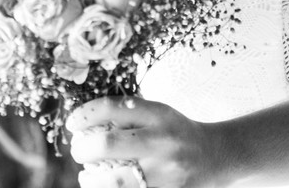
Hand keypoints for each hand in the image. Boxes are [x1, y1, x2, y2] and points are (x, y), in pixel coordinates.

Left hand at [67, 96, 227, 187]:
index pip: (112, 108)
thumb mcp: (158, 113)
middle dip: (83, 149)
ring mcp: (166, 173)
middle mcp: (163, 142)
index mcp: (159, 115)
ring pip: (114, 181)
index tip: (73, 124)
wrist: (216, 157)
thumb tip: (84, 123)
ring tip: (88, 176)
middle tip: (79, 151)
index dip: (84, 114)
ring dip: (91, 179)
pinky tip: (103, 186)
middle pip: (108, 145)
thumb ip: (128, 115)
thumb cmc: (176, 133)